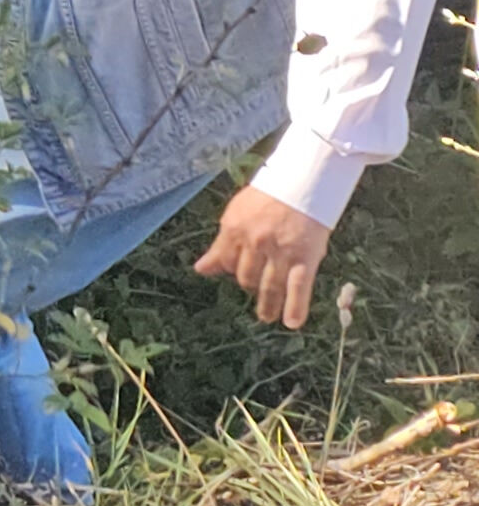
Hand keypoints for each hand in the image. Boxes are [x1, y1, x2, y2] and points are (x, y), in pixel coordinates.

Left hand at [193, 186, 331, 327]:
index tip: (238, 275)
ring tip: (266, 317)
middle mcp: (255, 243)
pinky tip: (292, 323)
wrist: (304, 182)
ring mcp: (281, 252)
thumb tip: (200, 270)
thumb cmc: (269, 196)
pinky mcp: (305, 257)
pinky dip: (295, 307)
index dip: (231, 270)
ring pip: (270, 286)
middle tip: (256, 290)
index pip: (226, 262)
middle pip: (247, 276)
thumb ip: (221, 245)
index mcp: (234, 229)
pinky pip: (298, 287)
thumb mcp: (236, 214)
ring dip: (268, 305)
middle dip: (250, 285)